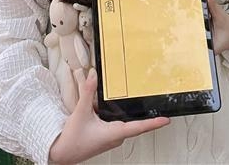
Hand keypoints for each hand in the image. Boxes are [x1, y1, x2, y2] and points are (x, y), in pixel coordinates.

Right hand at [49, 69, 169, 164]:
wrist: (62, 153)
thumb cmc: (72, 140)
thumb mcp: (81, 112)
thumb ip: (88, 92)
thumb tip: (94, 76)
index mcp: (114, 133)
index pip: (139, 127)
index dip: (153, 123)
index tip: (166, 120)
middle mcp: (116, 136)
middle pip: (133, 122)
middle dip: (143, 113)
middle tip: (153, 103)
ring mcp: (111, 137)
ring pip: (123, 121)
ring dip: (124, 111)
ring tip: (125, 97)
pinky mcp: (105, 136)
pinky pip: (115, 123)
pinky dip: (114, 113)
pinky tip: (105, 106)